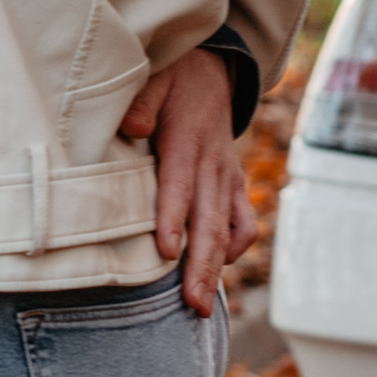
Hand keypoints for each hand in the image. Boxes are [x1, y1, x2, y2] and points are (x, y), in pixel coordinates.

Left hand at [120, 49, 257, 317]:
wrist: (213, 70)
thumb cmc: (173, 78)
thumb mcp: (154, 76)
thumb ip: (142, 101)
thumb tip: (131, 127)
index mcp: (187, 140)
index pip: (179, 184)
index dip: (173, 218)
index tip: (166, 252)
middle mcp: (212, 164)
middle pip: (208, 220)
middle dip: (200, 265)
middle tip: (191, 304)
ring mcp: (227, 177)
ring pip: (227, 229)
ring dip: (216, 267)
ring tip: (202, 306)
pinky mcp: (234, 184)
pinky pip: (244, 222)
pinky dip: (235, 247)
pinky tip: (218, 268)